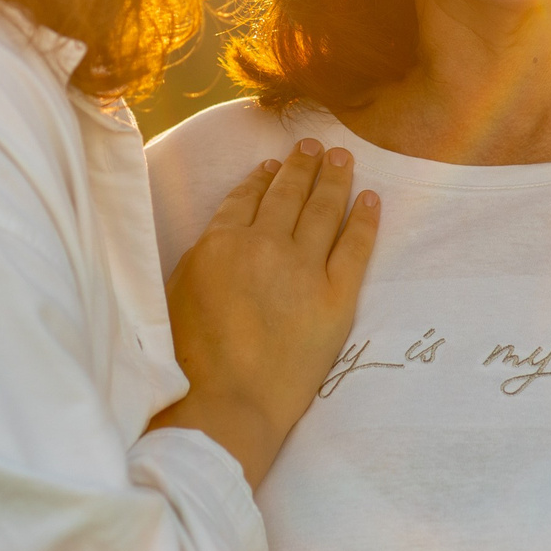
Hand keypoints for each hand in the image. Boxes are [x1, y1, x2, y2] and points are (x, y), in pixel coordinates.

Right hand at [149, 139, 378, 487]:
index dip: (263, 179)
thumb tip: (221, 240)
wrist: (227, 404)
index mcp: (220, 242)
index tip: (274, 165)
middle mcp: (264, 245)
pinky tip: (372, 199)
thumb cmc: (191, 361)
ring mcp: (304, 269)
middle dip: (303, 165)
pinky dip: (365, 219)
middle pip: (289, 193)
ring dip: (335, 178)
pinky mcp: (337, 299)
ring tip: (343, 158)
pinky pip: (356, 247)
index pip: (247, 198)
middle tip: (315, 145)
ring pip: (324, 209)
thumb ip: (202, 258)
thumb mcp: (178, 294)